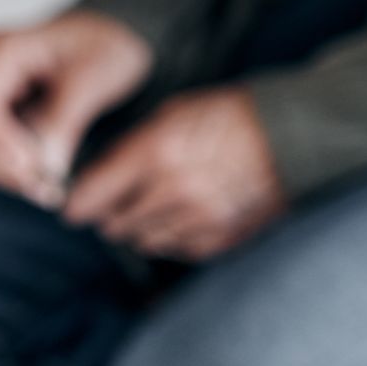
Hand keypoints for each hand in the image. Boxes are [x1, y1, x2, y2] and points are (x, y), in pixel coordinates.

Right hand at [0, 10, 153, 206]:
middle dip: (4, 166)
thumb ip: (64, 120)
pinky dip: (10, 173)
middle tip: (48, 189)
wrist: (112, 39)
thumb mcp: (93, 77)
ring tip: (49, 187)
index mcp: (1, 51)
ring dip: (6, 175)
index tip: (31, 169)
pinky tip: (42, 176)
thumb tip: (45, 168)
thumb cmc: (105, 46)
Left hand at [62, 87, 285, 260]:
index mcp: (155, 153)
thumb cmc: (228, 116)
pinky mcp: (223, 236)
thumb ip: (131, 148)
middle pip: (115, 224)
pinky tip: (177, 219)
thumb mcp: (171, 115)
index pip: (92, 195)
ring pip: (143, 241)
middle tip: (112, 206)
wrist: (293, 134)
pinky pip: (178, 250)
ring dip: (139, 229)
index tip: (73, 208)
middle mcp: (173, 190)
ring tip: (148, 209)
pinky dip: (171, 239)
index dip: (77, 205)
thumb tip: (97, 176)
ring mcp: (200, 218)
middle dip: (109, 215)